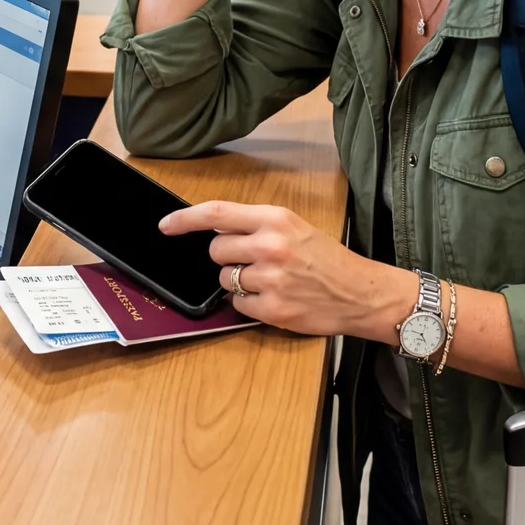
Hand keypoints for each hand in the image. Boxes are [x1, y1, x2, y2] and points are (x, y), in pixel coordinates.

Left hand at [160, 199, 402, 337]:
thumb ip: (255, 225)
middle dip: (225, 258)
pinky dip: (249, 304)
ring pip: (225, 279)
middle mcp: (270, 246)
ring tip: (270, 281)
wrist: (360, 292)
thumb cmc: (325, 258)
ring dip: (239, 282)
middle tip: (252, 261)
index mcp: (275, 219)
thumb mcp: (293, 227)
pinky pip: (237, 305)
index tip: (165, 225)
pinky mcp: (273, 310)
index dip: (185, 218)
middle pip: (215, 251)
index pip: (216, 214)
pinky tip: (273, 298)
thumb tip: (212, 231)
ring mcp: (271, 279)